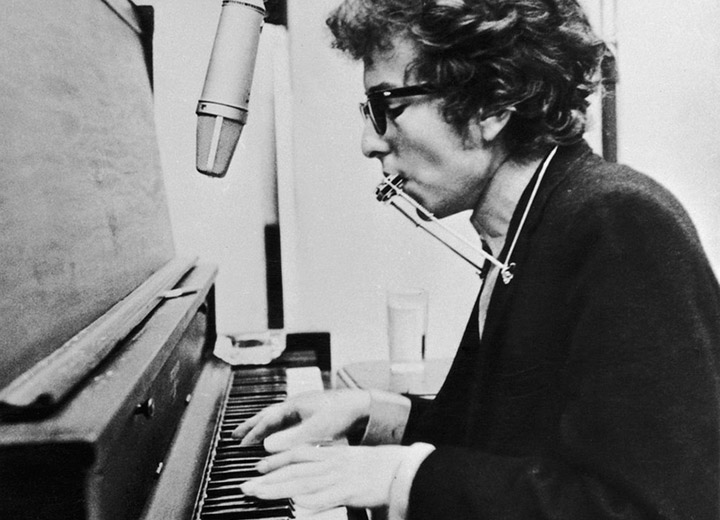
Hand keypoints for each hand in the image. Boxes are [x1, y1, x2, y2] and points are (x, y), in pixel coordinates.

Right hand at [232, 389, 370, 450]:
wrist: (362, 405)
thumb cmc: (341, 413)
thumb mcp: (315, 428)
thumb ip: (291, 438)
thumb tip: (266, 444)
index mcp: (294, 404)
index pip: (268, 419)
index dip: (254, 432)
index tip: (241, 444)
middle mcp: (296, 403)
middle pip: (268, 414)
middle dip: (251, 425)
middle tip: (235, 434)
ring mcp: (304, 407)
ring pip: (278, 417)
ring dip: (264, 427)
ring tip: (252, 435)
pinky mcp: (312, 413)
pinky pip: (288, 421)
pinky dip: (278, 429)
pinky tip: (278, 436)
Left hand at [240, 445, 407, 509]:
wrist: (404, 468)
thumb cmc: (379, 467)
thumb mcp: (350, 461)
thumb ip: (330, 466)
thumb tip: (313, 478)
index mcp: (332, 455)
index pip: (299, 454)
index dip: (276, 460)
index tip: (258, 467)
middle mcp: (332, 464)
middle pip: (294, 470)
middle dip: (268, 478)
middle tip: (247, 486)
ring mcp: (340, 477)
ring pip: (304, 483)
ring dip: (279, 489)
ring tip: (258, 494)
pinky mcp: (352, 492)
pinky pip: (328, 497)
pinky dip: (312, 501)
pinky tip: (297, 505)